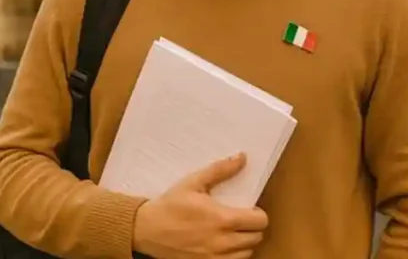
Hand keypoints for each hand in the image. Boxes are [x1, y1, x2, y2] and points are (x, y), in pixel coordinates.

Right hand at [133, 153, 268, 258]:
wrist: (147, 230)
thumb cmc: (170, 205)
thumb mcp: (193, 182)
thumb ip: (220, 170)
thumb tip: (242, 158)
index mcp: (223, 219)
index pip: (260, 221)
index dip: (258, 214)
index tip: (249, 210)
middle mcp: (222, 242)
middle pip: (256, 238)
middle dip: (253, 228)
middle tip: (241, 219)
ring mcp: (215, 257)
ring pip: (247, 253)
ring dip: (244, 242)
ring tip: (232, 232)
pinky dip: (233, 255)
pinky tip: (223, 245)